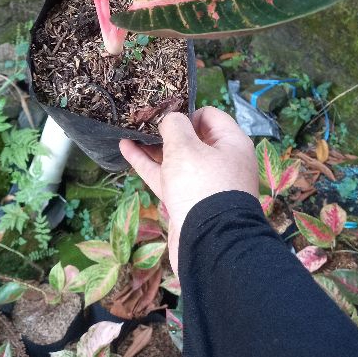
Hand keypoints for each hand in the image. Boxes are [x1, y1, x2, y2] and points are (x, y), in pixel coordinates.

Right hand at [119, 107, 257, 275]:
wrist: (209, 244)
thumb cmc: (201, 185)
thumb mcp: (185, 147)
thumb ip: (174, 126)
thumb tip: (171, 120)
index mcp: (231, 143)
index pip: (209, 116)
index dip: (186, 112)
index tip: (164, 113)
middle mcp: (221, 162)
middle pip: (192, 138)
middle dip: (166, 130)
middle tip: (142, 120)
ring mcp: (204, 183)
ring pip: (176, 159)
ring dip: (153, 146)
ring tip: (129, 130)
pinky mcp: (187, 201)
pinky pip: (167, 177)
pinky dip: (148, 164)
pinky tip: (126, 149)